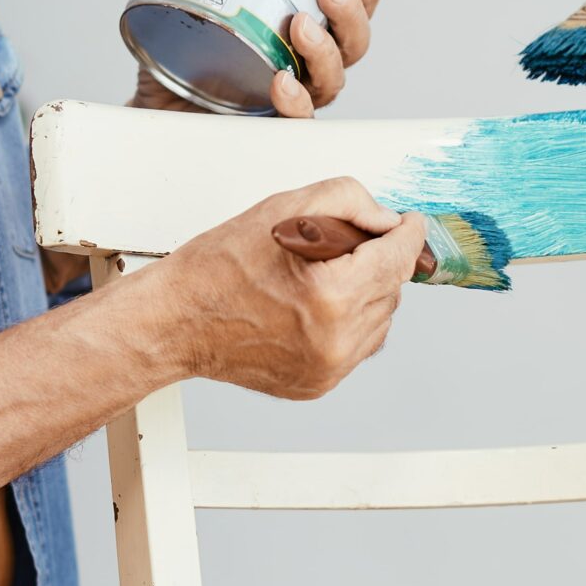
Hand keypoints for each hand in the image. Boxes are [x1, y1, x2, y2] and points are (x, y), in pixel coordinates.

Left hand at [129, 0, 383, 117]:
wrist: (153, 111)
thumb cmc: (182, 61)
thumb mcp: (178, 2)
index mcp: (302, 30)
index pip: (350, 11)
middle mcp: (305, 65)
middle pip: (352, 43)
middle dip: (350, 14)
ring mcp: (292, 96)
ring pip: (332, 78)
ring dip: (324, 51)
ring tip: (301, 27)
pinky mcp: (269, 125)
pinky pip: (296, 119)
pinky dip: (295, 101)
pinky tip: (282, 83)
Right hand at [151, 178, 425, 398]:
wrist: (176, 322)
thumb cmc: (218, 267)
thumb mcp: (282, 209)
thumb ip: (347, 202)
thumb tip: (385, 220)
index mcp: (331, 295)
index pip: (397, 257)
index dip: (408, 232)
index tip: (409, 222)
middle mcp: (336, 340)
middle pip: (392, 287)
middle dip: (378, 258)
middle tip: (345, 240)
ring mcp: (329, 368)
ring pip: (380, 318)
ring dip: (366, 290)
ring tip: (324, 273)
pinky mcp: (319, 383)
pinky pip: (359, 345)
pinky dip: (350, 320)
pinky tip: (316, 302)